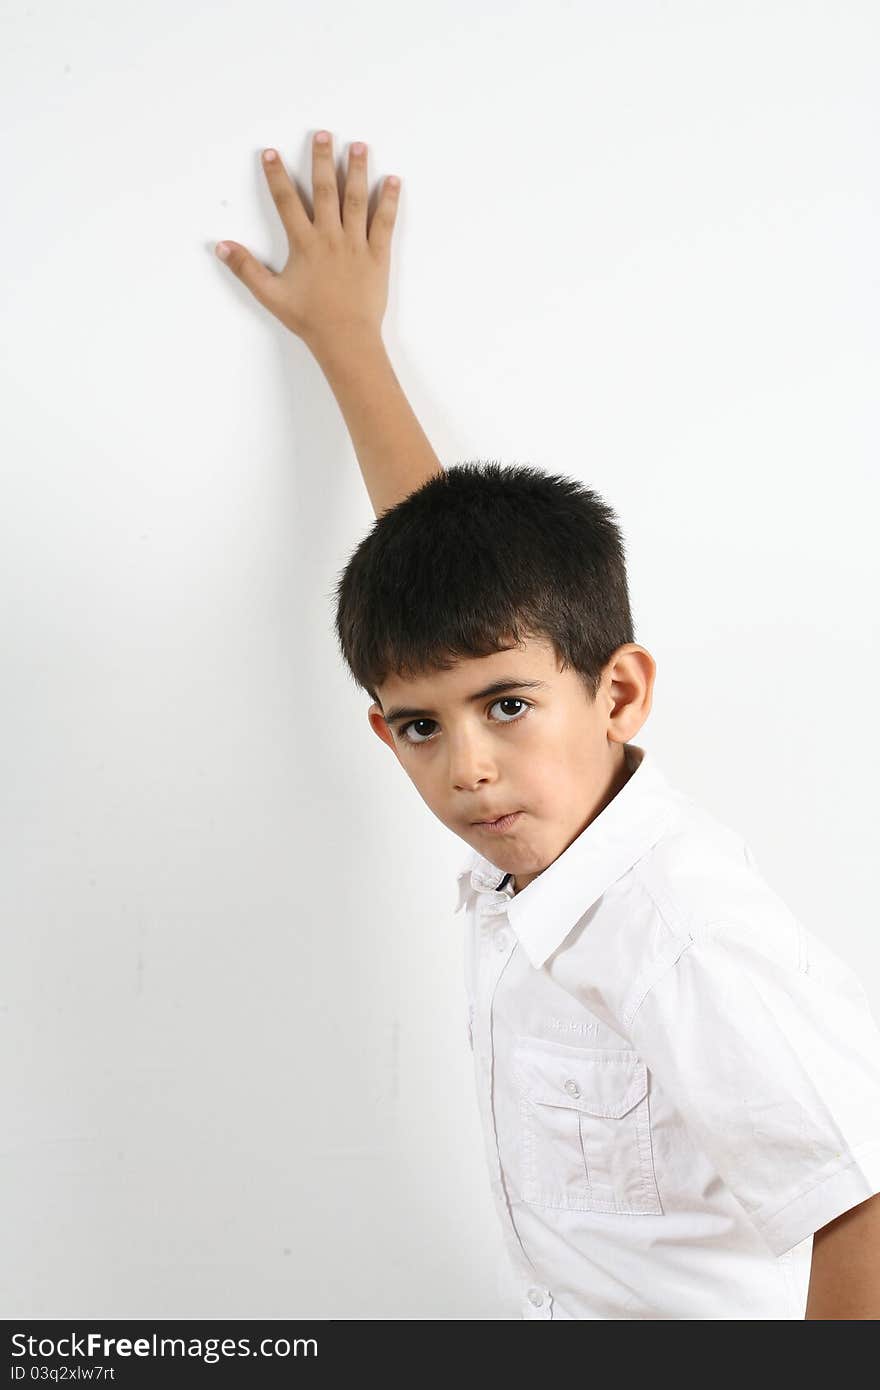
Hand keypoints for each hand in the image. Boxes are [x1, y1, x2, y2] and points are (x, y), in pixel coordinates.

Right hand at [215, 131, 400, 349]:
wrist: (345, 339)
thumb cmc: (309, 319)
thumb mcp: (271, 295)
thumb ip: (246, 268)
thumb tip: (222, 246)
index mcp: (304, 244)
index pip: (286, 201)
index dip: (277, 176)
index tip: (271, 153)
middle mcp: (330, 237)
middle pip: (324, 190)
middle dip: (322, 160)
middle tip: (323, 134)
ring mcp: (356, 244)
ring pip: (355, 199)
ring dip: (357, 170)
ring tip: (359, 145)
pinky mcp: (378, 255)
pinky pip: (384, 222)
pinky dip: (388, 201)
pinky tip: (392, 180)